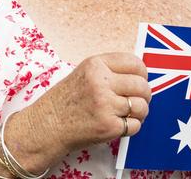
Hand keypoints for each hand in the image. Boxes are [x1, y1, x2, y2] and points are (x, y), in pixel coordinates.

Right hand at [24, 52, 150, 155]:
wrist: (46, 125)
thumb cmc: (66, 100)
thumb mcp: (84, 73)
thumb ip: (109, 70)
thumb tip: (140, 74)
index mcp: (96, 64)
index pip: (135, 63)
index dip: (142, 74)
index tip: (140, 80)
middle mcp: (101, 82)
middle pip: (142, 85)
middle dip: (144, 95)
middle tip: (137, 100)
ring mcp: (105, 105)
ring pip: (141, 106)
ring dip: (140, 112)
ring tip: (128, 114)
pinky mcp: (108, 126)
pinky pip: (135, 125)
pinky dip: (131, 127)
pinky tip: (120, 124)